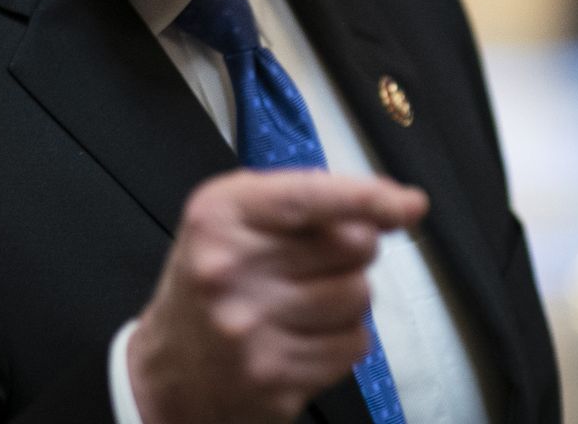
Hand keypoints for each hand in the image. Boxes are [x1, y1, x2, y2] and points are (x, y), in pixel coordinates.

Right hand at [126, 170, 427, 423]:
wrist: (167, 369)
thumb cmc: (212, 278)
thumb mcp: (235, 216)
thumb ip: (308, 197)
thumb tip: (403, 205)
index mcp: (219, 217)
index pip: (308, 198)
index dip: (367, 198)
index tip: (409, 205)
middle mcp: (229, 271)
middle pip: (352, 246)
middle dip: (353, 249)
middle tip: (318, 261)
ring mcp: (251, 331)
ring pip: (359, 297)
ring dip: (348, 296)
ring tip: (306, 301)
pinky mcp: (274, 380)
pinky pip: (354, 347)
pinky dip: (343, 339)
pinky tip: (306, 336)